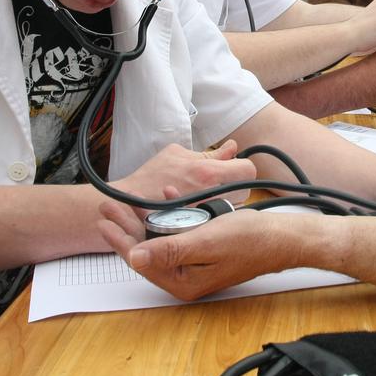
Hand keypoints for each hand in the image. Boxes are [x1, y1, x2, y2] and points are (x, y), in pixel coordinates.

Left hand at [98, 205, 299, 300]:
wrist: (282, 237)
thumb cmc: (249, 240)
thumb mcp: (205, 241)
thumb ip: (169, 249)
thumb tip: (133, 256)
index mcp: (183, 281)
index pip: (142, 260)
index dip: (121, 239)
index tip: (105, 220)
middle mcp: (186, 276)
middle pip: (148, 249)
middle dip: (129, 226)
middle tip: (109, 206)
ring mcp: (195, 263)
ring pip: (162, 238)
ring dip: (147, 218)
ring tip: (128, 201)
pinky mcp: (204, 249)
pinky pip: (181, 232)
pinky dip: (173, 214)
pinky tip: (168, 197)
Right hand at [110, 140, 256, 210]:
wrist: (128, 204)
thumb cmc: (150, 177)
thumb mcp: (177, 154)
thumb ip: (209, 153)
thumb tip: (232, 148)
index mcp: (206, 173)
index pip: (247, 170)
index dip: (242, 166)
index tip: (233, 166)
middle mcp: (210, 195)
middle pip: (245, 192)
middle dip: (236, 186)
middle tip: (221, 182)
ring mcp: (206, 213)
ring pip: (234, 208)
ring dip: (227, 200)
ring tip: (209, 196)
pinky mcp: (199, 227)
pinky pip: (218, 219)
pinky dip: (214, 213)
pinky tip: (202, 208)